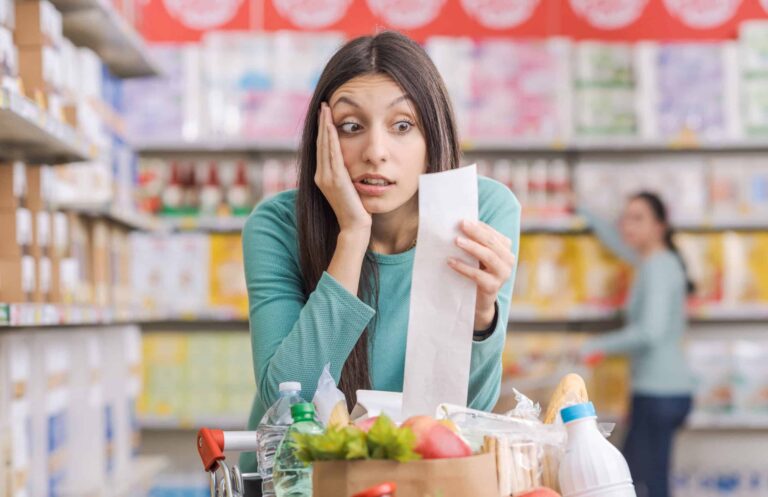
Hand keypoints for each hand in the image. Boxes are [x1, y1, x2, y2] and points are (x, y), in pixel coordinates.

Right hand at [315, 102, 371, 234]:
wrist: (355, 226)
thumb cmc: (355, 209)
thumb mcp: (348, 188)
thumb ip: (344, 175)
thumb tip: (350, 163)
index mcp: (322, 177)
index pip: (322, 148)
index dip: (323, 131)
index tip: (325, 115)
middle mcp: (321, 175)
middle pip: (320, 143)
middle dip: (322, 123)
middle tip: (323, 105)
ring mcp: (326, 177)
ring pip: (324, 146)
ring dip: (325, 126)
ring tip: (326, 110)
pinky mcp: (335, 179)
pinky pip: (332, 154)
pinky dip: (331, 139)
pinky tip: (332, 126)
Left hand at [448, 220, 515, 330]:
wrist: (479, 300)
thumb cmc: (477, 271)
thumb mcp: (477, 255)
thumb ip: (474, 241)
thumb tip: (457, 224)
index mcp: (505, 248)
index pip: (492, 233)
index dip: (479, 226)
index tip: (462, 219)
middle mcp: (508, 260)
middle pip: (491, 243)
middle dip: (475, 232)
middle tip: (460, 224)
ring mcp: (503, 274)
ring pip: (488, 256)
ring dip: (471, 247)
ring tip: (456, 241)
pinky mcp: (493, 287)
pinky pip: (477, 274)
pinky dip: (463, 267)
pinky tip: (450, 261)